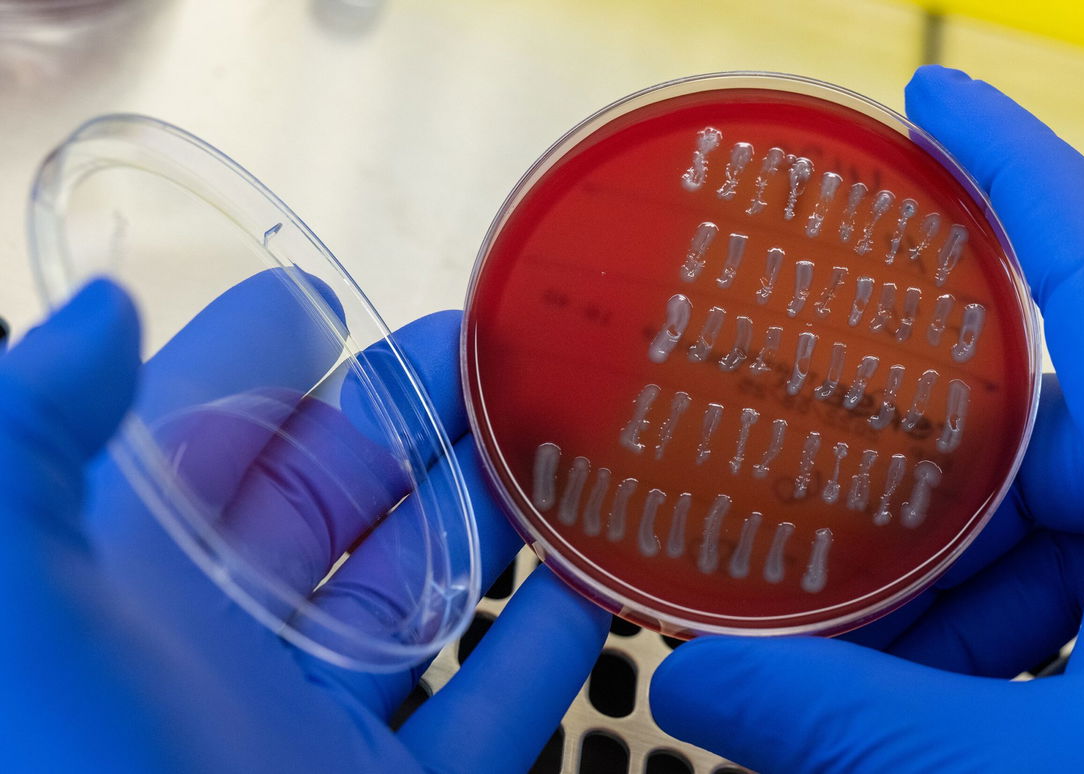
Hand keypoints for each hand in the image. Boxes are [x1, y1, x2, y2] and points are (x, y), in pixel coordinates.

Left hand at [0, 272, 608, 771]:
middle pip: (339, 496)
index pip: (200, 435)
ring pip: (425, 588)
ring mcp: (315, 723)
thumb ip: (28, 447)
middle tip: (495, 346)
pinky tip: (597, 577)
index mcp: (130, 583)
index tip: (324, 298)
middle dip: (415, 413)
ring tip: (567, 439)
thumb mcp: (17, 613)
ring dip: (498, 513)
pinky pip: (486, 705)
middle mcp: (224, 643)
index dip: (256, 357)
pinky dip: (546, 641)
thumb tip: (99, 307)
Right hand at [649, 65, 1083, 771]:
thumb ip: (854, 727)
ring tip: (860, 647)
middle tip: (813, 519)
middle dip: (919, 484)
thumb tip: (696, 689)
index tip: (931, 100)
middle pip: (1042, 426)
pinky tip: (941, 693)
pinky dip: (1002, 630)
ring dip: (951, 584)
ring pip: (1056, 522)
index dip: (1012, 167)